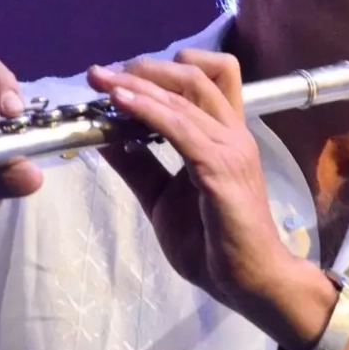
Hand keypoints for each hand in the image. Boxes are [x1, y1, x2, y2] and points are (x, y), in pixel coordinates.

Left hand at [89, 51, 331, 342]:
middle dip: (144, 68)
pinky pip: (182, 130)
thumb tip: (102, 135)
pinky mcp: (221, 170)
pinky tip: (121, 106)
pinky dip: (149, 112)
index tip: (117, 76)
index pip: (208, 77)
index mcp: (223, 136)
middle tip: (102, 74)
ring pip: (185, 96)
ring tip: (103, 83)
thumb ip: (137, 165)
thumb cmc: (211, 243)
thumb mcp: (161, 197)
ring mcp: (230, 149)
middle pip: (195, 74)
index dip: (163, 68)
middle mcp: (231, 133)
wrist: (247, 281)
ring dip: (140, 85)